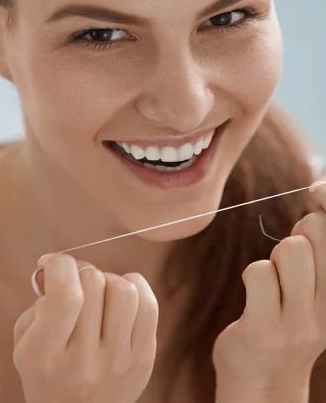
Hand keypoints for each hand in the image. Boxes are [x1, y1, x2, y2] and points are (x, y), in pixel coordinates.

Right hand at [13, 253, 158, 402]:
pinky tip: (119, 297)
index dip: (60, 264)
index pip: (65, 295)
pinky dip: (134, 287)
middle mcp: (84, 361)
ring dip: (108, 280)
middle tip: (75, 281)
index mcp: (46, 356)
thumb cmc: (48, 370)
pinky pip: (149, 303)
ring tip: (98, 293)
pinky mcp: (144, 359)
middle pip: (93, 284)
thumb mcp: (26, 341)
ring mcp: (118, 361)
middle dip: (81, 271)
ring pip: (123, 289)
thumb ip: (39, 300)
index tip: (52, 263)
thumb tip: (59, 264)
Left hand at [212, 183, 325, 395]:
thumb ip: (318, 244)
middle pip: (316, 231)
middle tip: (289, 260)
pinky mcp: (267, 330)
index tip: (317, 192)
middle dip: (298, 232)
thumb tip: (321, 190)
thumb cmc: (286, 318)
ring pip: (290, 248)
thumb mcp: (313, 284)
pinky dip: (253, 276)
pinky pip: (259, 273)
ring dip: (274, 257)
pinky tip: (257, 298)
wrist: (265, 382)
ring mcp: (301, 321)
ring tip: (275, 280)